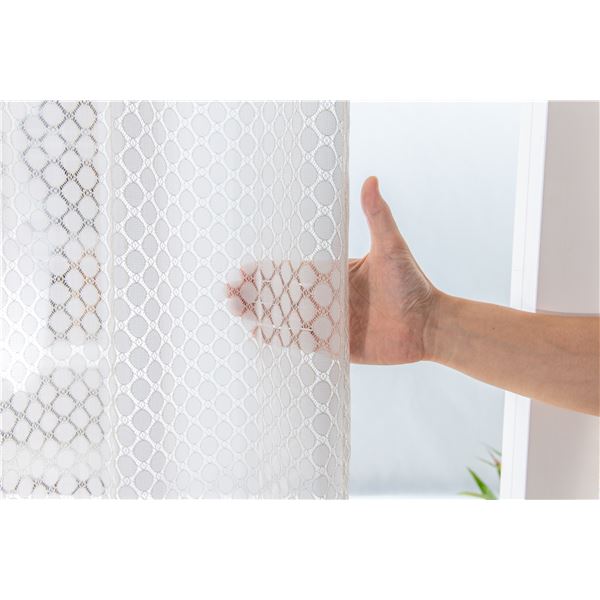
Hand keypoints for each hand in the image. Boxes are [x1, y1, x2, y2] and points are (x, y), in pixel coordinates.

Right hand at [226, 176, 437, 363]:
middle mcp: (325, 298)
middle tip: (228, 291)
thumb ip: (377, 217)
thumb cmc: (411, 283)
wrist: (428, 325)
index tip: (243, 268)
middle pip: (280, 295)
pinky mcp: (334, 345)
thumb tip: (371, 179)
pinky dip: (280, 338)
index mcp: (331, 274)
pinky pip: (302, 343)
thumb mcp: (390, 247)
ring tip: (235, 309)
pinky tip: (258, 333)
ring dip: (259, 314)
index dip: (265, 270)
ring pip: (284, 318)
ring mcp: (327, 322)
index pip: (290, 270)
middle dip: (252, 293)